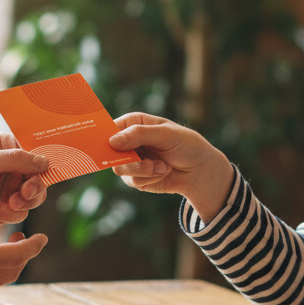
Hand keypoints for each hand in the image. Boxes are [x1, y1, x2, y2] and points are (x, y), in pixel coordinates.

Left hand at [0, 133, 49, 230]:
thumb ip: (15, 159)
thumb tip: (45, 161)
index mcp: (9, 146)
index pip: (36, 151)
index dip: (44, 163)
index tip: (41, 173)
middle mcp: (14, 167)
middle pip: (41, 177)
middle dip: (35, 187)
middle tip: (24, 193)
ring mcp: (12, 188)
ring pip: (35, 197)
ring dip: (26, 202)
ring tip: (10, 204)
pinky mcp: (7, 209)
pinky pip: (22, 212)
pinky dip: (13, 214)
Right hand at [108, 113, 233, 221]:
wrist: (200, 170)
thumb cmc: (186, 145)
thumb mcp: (166, 134)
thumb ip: (139, 134)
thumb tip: (113, 141)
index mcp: (133, 123)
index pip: (109, 127)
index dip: (104, 137)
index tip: (107, 146)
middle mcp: (128, 141)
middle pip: (110, 152)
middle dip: (128, 160)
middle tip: (146, 163)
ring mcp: (131, 160)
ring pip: (120, 169)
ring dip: (142, 171)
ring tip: (161, 166)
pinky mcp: (136, 177)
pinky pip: (132, 181)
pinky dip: (149, 179)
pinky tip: (163, 171)